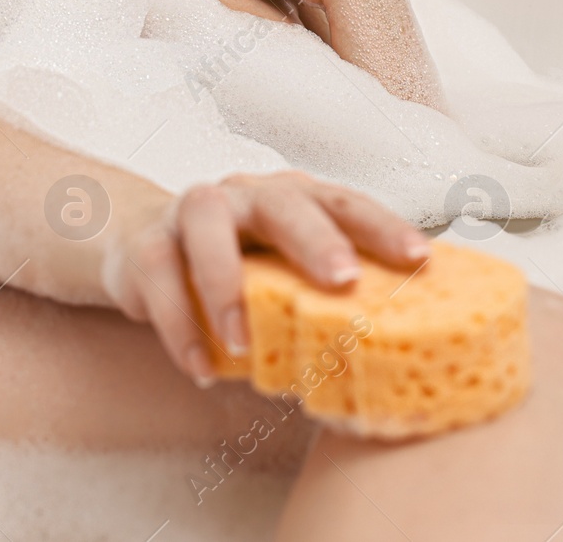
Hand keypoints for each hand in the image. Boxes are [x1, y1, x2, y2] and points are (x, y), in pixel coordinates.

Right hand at [99, 170, 431, 386]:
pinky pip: (159, 275)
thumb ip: (320, 295)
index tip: (420, 258)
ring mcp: (194, 213)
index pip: (344, 202)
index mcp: (293, 198)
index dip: (383, 226)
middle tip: (343, 281)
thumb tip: (391, 349)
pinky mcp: (147, 244)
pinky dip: (179, 324)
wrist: (142, 245)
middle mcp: (247, 195)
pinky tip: (201, 366)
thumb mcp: (281, 270)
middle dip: (315, 239)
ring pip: (208, 224)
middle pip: (283, 202)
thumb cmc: (236, 264)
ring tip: (243, 341)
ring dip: (227, 284)